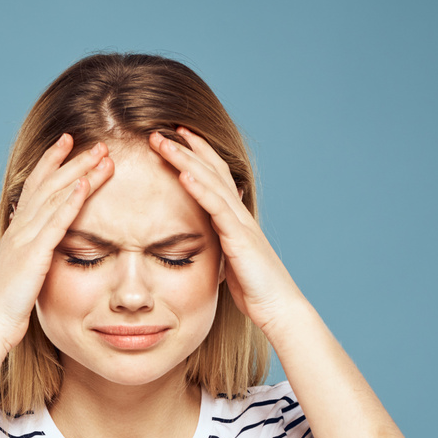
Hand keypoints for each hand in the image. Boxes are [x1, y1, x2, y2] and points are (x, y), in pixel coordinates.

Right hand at [0, 133, 114, 352]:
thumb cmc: (3, 307)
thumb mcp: (16, 273)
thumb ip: (25, 253)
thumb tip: (29, 239)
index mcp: (16, 232)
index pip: (35, 187)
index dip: (51, 162)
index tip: (67, 142)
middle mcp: (19, 229)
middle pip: (47, 184)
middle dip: (73, 160)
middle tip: (98, 143)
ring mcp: (24, 239)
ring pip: (55, 196)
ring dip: (79, 173)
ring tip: (102, 155)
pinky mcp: (33, 255)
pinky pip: (55, 222)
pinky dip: (71, 201)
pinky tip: (85, 184)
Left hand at [148, 128, 305, 333]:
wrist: (278, 308)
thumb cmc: (254, 289)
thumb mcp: (228, 260)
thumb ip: (217, 243)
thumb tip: (202, 239)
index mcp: (234, 218)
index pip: (213, 177)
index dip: (195, 154)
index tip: (174, 137)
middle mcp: (238, 213)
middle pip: (210, 170)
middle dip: (185, 148)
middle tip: (159, 129)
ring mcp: (241, 223)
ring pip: (211, 182)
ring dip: (186, 160)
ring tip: (163, 141)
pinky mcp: (240, 238)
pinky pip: (217, 209)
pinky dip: (201, 189)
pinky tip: (184, 174)